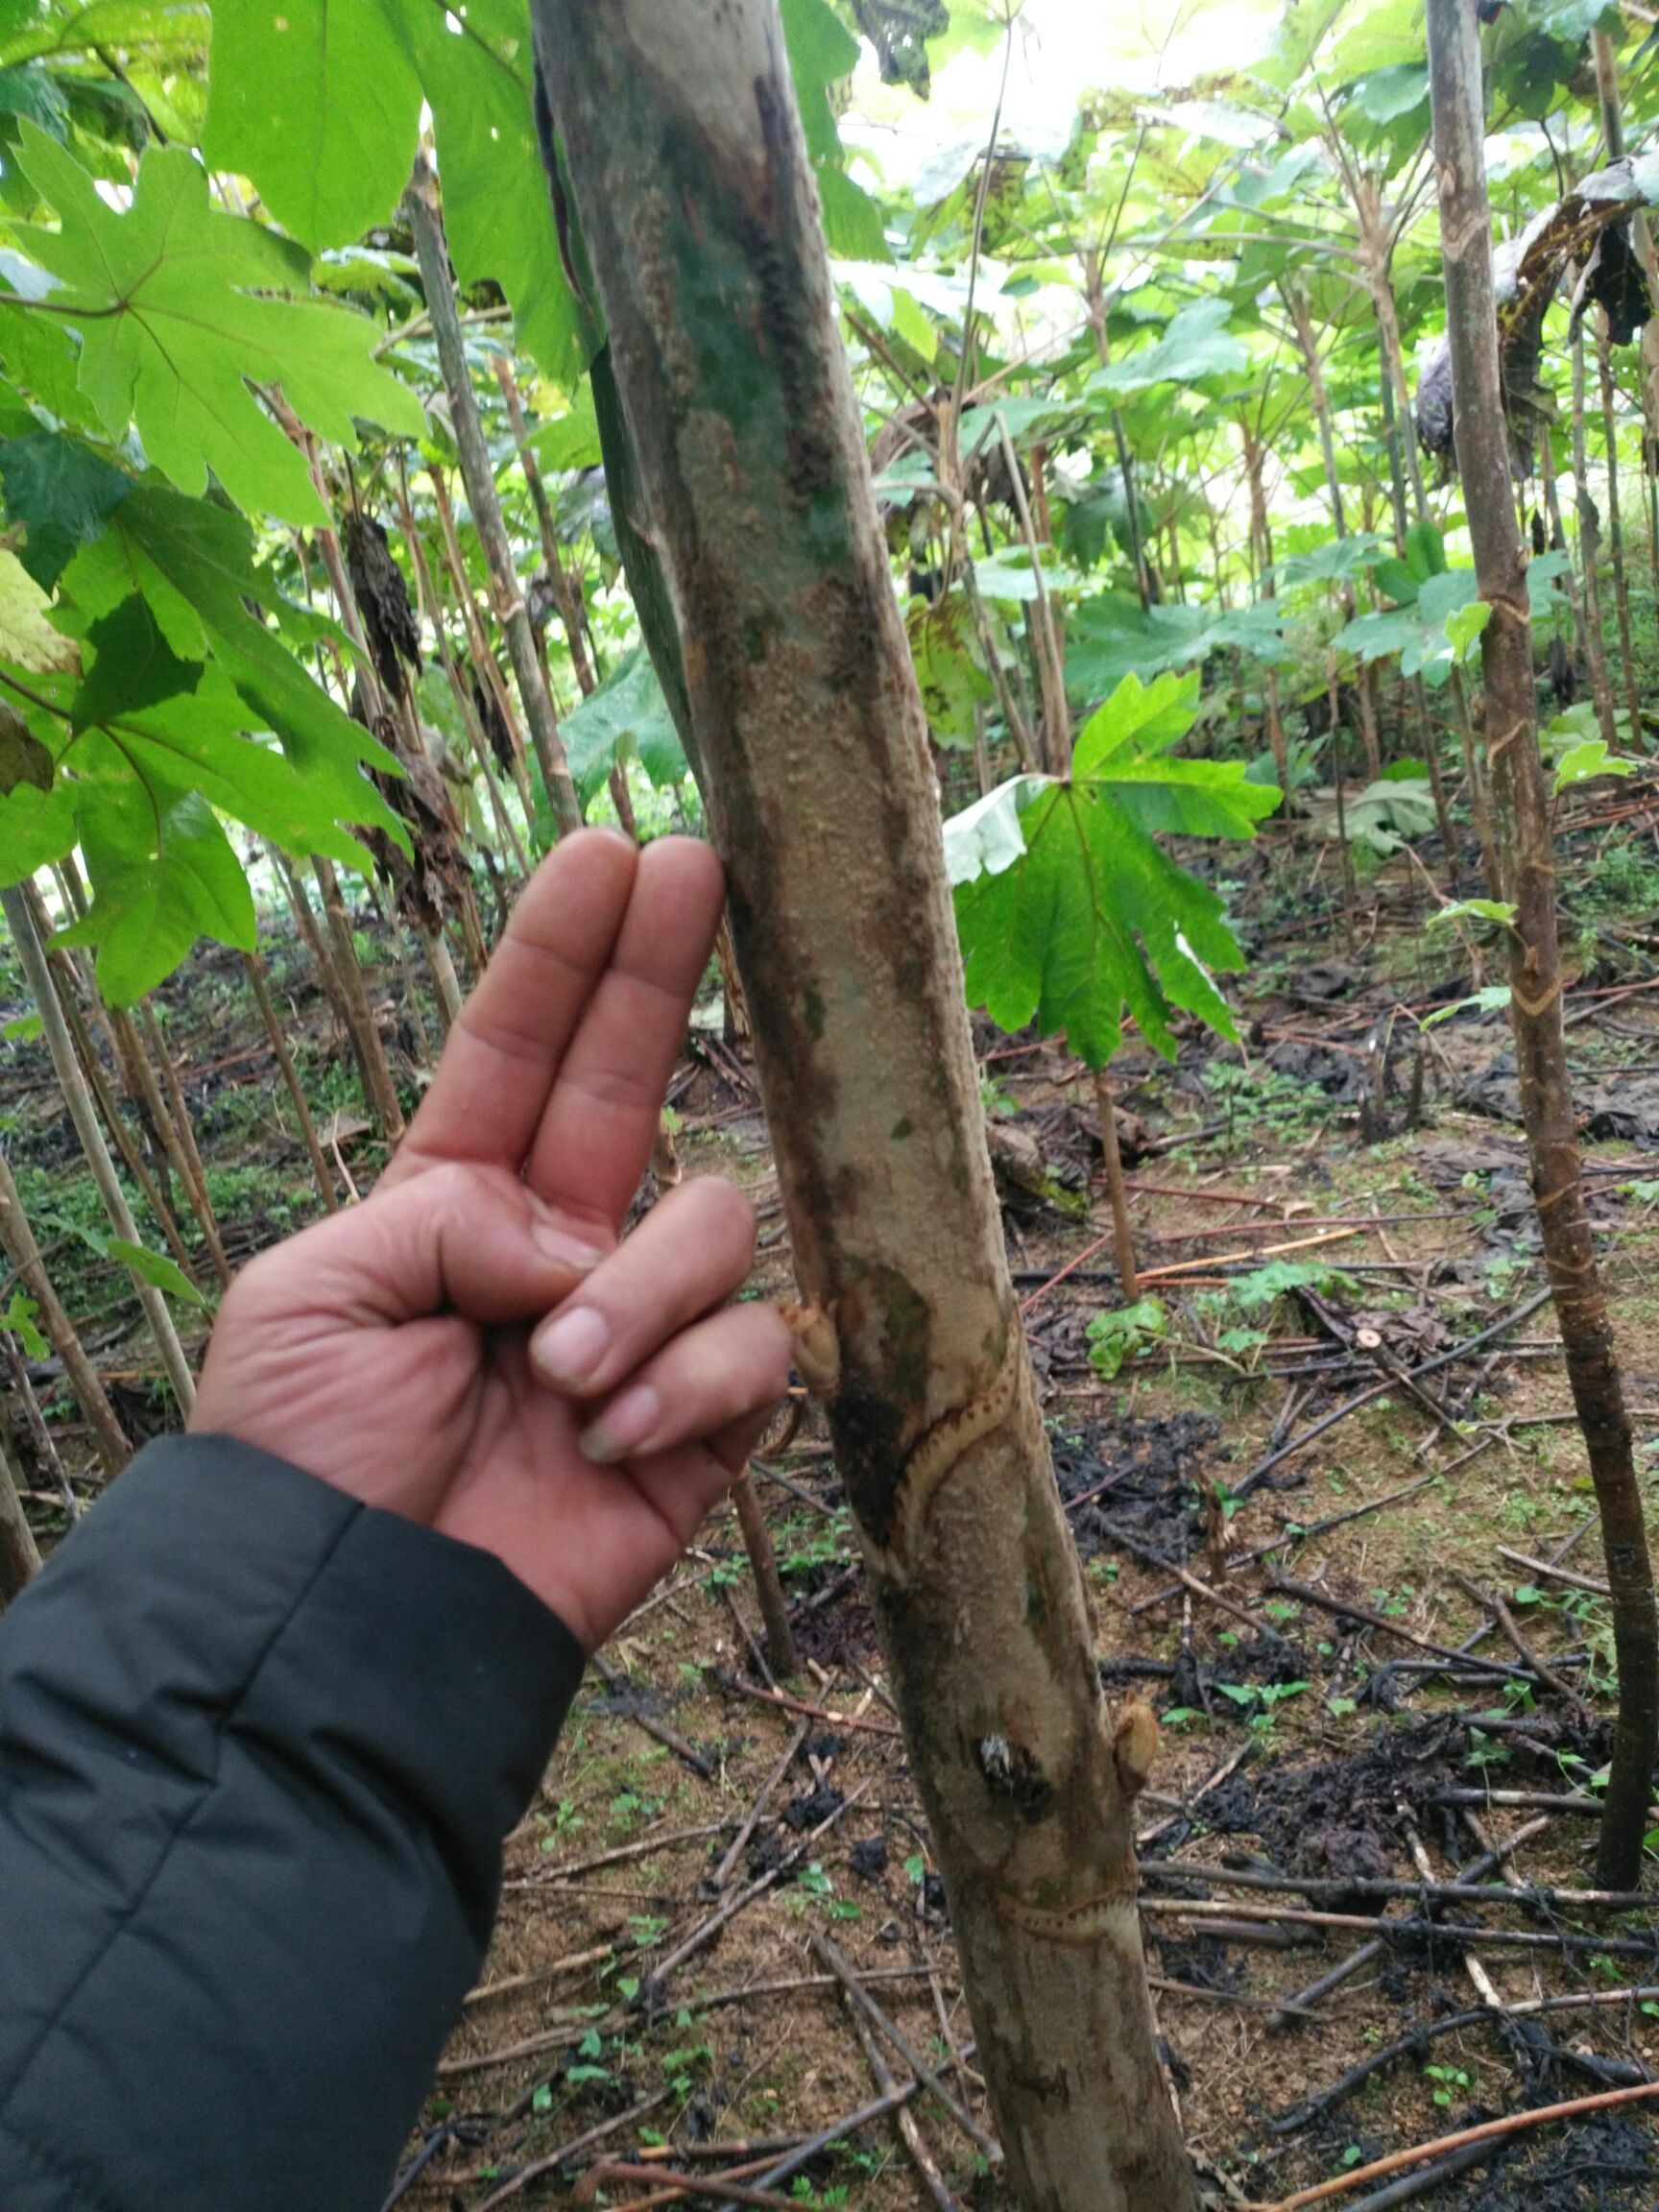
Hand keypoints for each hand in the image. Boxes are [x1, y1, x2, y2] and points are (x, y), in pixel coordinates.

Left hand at [191, 831, 792, 1649]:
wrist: (353, 1623)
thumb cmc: (306, 1456)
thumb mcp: (318, 1285)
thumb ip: (449, 1208)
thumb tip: (579, 1241)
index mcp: (453, 1202)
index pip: (516, 1051)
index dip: (561, 954)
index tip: (606, 849)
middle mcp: (559, 1246)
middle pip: (634, 1078)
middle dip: (661, 967)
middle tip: (697, 861)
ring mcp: (638, 1328)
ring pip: (715, 1222)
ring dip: (641, 1291)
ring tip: (559, 1378)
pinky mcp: (705, 1421)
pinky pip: (757, 1347)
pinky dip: (687, 1383)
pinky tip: (611, 1438)